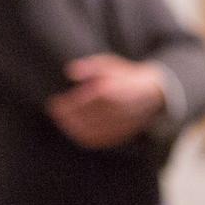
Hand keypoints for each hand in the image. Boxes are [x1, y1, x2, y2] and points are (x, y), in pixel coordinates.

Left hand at [46, 55, 165, 149]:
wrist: (151, 93)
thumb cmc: (124, 76)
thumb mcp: (109, 63)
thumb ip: (90, 67)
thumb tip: (70, 71)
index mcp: (111, 91)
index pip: (80, 102)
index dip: (64, 105)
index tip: (53, 102)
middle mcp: (115, 110)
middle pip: (82, 118)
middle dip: (64, 116)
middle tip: (53, 111)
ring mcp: (118, 124)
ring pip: (89, 131)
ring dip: (70, 127)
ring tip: (61, 120)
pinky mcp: (120, 135)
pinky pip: (98, 140)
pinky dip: (83, 137)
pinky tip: (73, 130)